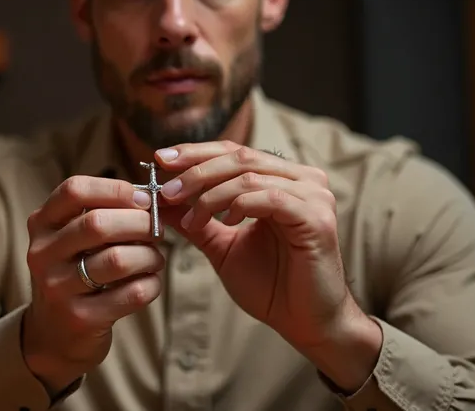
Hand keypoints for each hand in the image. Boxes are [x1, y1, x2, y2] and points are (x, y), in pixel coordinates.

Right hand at [22, 176, 164, 394]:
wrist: (52, 336)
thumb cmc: (74, 273)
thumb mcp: (71, 239)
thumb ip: (100, 213)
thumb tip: (146, 198)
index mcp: (42, 225)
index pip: (74, 190)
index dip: (114, 189)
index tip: (142, 199)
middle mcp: (43, 254)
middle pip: (98, 224)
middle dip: (139, 223)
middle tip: (156, 231)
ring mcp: (58, 288)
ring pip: (118, 260)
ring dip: (149, 255)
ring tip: (154, 258)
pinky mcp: (80, 318)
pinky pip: (131, 293)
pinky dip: (151, 284)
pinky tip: (149, 282)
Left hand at [156, 142, 381, 389]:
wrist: (304, 322)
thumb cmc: (270, 285)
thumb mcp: (221, 245)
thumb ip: (195, 219)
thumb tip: (158, 198)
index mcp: (282, 179)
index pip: (234, 152)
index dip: (196, 153)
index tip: (160, 160)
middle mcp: (302, 179)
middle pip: (239, 157)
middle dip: (196, 173)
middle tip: (166, 192)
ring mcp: (313, 195)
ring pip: (249, 176)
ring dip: (210, 196)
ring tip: (190, 220)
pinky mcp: (316, 217)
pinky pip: (269, 198)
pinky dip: (238, 206)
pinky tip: (224, 223)